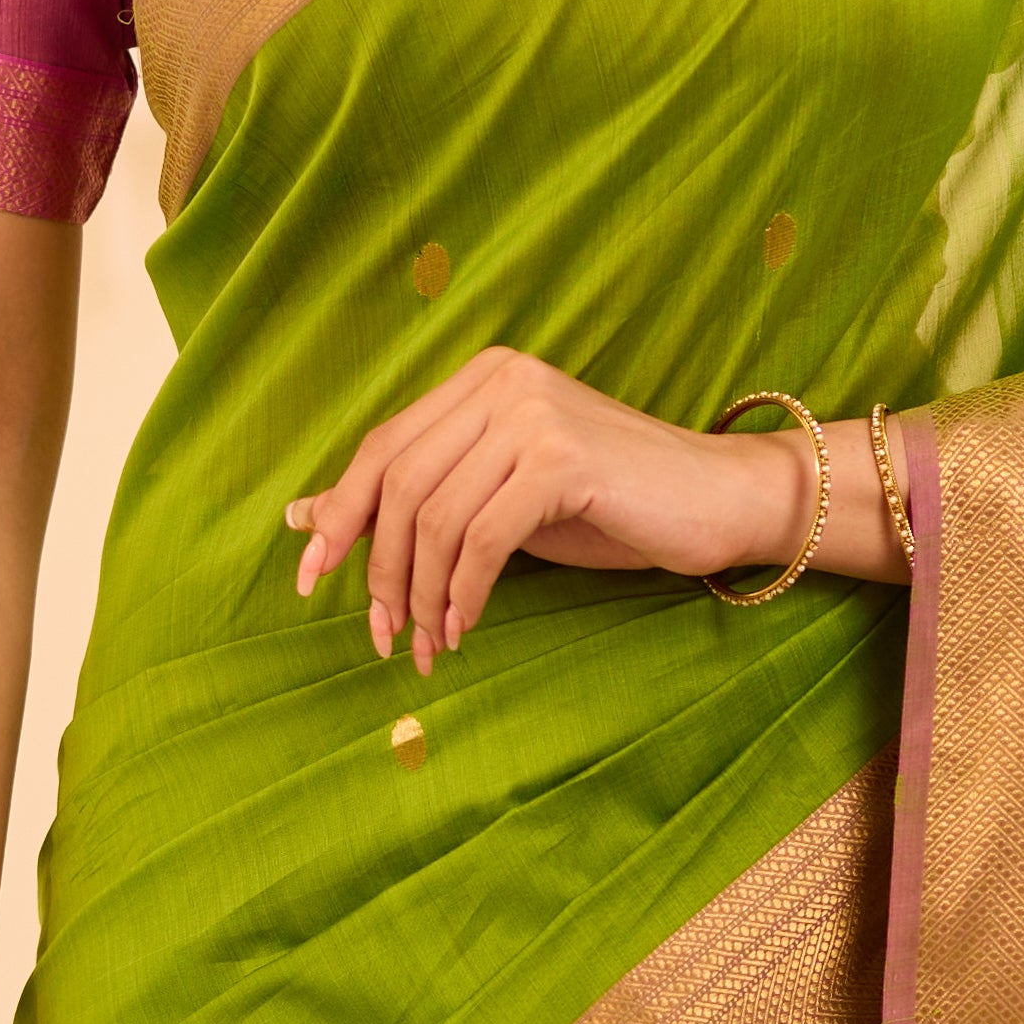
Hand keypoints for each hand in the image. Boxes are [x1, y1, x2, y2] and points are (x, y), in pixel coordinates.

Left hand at [285, 349, 798, 666]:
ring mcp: (534, 413)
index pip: (382, 448)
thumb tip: (303, 518)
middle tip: (380, 636)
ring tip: (429, 646)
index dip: (338, 515)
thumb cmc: (611, 504)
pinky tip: (466, 628)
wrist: (720, 501)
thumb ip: (415, 499)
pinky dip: (464, 591)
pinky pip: (484, 537)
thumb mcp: (499, 498)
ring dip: (422, 595)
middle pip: (400, 483)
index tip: (310, 581)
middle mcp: (503, 381)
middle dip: (378, 570)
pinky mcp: (563, 458)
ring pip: (437, 516)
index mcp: (482, 378)